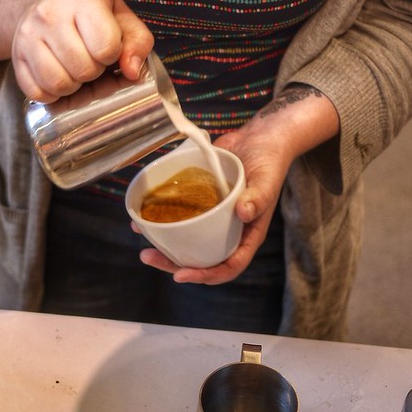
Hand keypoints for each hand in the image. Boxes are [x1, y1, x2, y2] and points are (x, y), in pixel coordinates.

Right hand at [11, 0, 153, 102]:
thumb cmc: (87, 10)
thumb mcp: (120, 14)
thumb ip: (137, 41)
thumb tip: (132, 72)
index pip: (106, 48)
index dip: (112, 55)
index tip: (107, 46)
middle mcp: (50, 14)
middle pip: (84, 70)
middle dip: (94, 71)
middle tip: (90, 57)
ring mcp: (27, 35)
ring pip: (59, 84)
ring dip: (74, 85)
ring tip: (75, 68)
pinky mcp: (16, 56)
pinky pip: (37, 93)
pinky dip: (52, 94)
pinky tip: (58, 75)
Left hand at [139, 84, 339, 283]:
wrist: (259, 136)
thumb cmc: (270, 161)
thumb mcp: (267, 179)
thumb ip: (258, 197)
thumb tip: (244, 213)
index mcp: (247, 233)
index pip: (229, 265)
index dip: (205, 275)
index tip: (181, 274)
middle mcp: (228, 230)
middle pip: (202, 259)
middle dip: (174, 263)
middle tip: (149, 257)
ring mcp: (213, 217)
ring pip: (188, 239)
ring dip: (164, 244)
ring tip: (141, 241)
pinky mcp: (201, 200)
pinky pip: (182, 215)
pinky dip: (162, 217)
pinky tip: (142, 214)